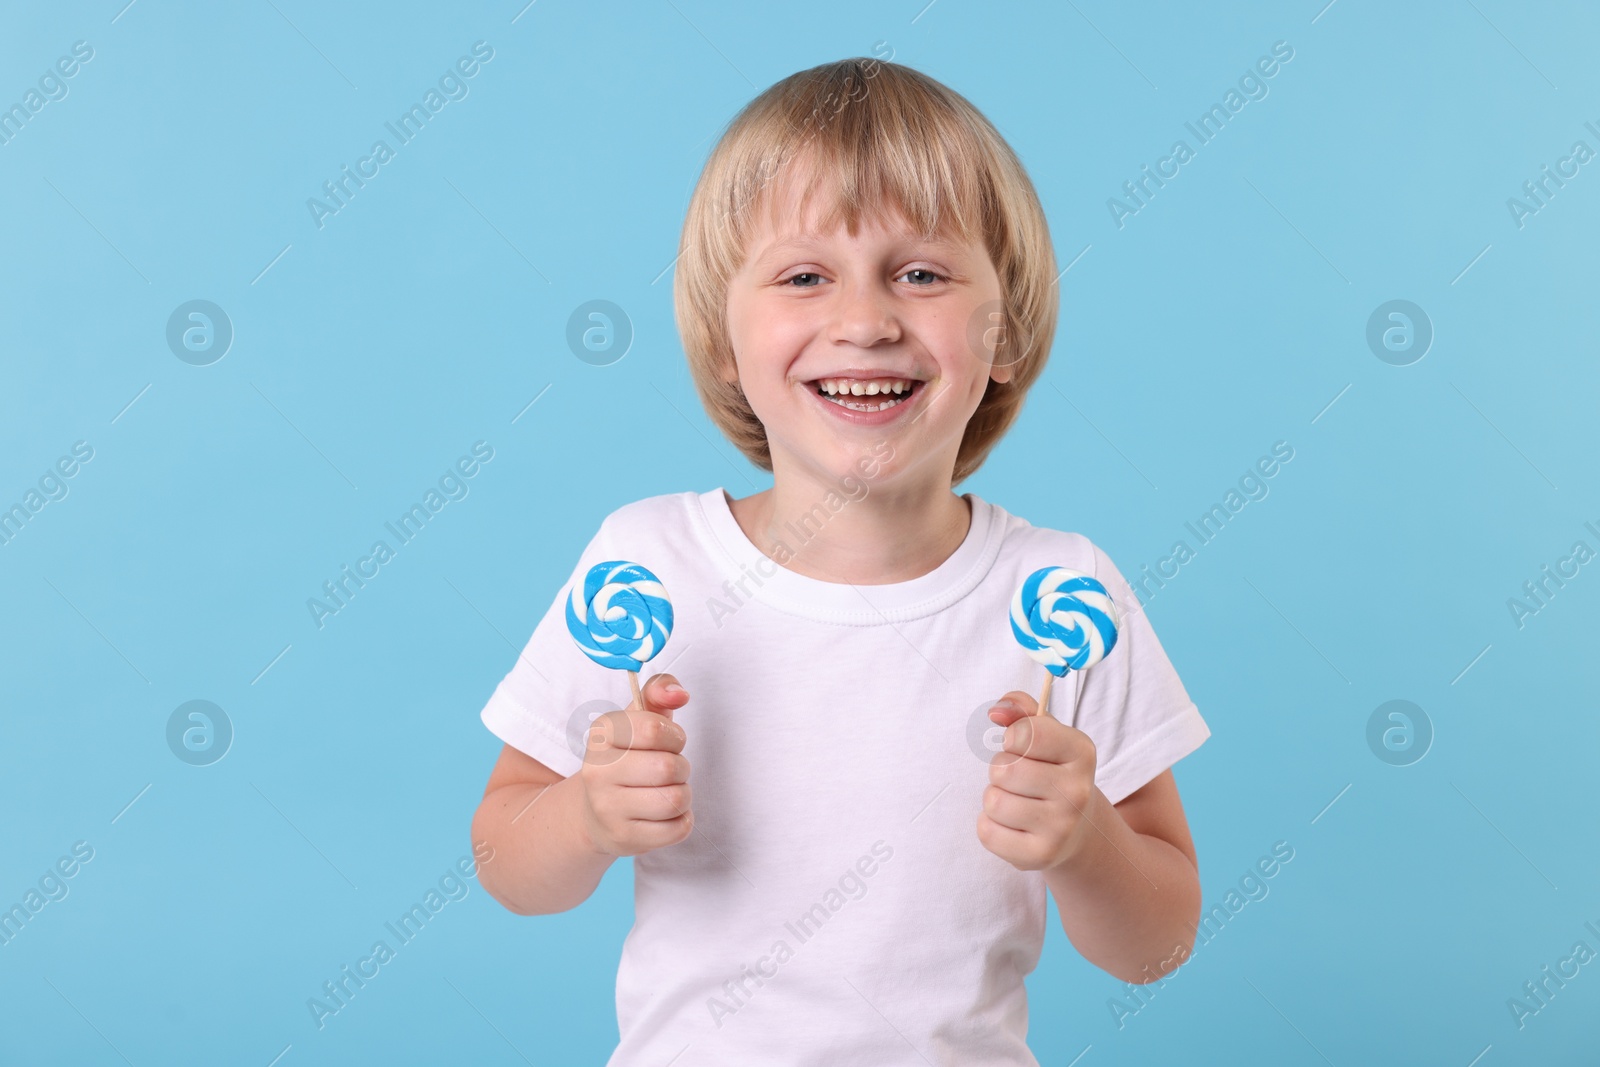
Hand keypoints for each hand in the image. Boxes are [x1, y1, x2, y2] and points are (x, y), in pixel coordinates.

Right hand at [576, 673, 692, 856]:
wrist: (597, 810)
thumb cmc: (628, 757)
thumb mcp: (638, 718)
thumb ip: (659, 692)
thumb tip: (680, 694)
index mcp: (601, 735)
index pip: (652, 729)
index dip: (673, 735)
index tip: (669, 741)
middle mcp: (596, 772)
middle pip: (668, 768)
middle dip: (681, 767)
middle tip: (669, 770)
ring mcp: (607, 809)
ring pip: (675, 800)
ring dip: (683, 794)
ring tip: (668, 791)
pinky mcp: (624, 838)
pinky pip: (677, 829)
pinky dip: (682, 820)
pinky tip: (665, 815)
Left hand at [976, 689, 1099, 871]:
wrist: (1077, 829)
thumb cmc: (1051, 771)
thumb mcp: (1045, 734)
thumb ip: (1020, 710)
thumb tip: (996, 711)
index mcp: (1081, 752)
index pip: (1028, 732)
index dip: (1013, 737)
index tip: (1020, 745)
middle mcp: (1078, 791)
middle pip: (1004, 769)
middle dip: (1001, 770)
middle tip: (1019, 780)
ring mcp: (1062, 827)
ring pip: (993, 801)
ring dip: (995, 798)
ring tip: (1017, 801)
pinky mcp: (1041, 856)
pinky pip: (987, 831)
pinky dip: (990, 826)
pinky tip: (1013, 825)